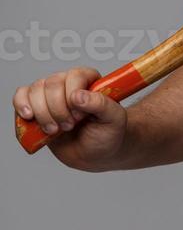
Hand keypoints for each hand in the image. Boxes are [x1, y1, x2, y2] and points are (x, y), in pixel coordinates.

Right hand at [13, 67, 127, 170]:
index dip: (73, 97)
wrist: (95, 153)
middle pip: (51, 84)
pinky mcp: (36, 107)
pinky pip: (21, 97)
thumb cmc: (107, 134)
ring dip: (42, 114)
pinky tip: (30, 118)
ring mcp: (50, 94)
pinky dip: (21, 106)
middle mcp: (68, 83)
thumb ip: (101, 105)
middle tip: (69, 126)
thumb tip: (78, 96)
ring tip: (55, 130)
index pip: (74, 76)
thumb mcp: (114, 120)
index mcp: (89, 80)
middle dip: (58, 110)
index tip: (79, 117)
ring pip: (34, 91)